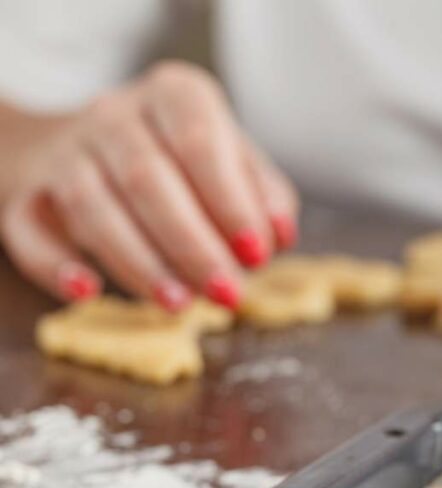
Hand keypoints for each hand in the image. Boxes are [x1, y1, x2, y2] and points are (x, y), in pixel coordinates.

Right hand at [0, 60, 298, 309]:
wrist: (83, 147)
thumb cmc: (181, 161)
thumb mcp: (231, 161)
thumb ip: (263, 194)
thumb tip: (281, 235)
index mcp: (174, 95)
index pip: (200, 142)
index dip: (230, 202)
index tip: (257, 254)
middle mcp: (114, 115)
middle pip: (148, 179)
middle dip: (193, 244)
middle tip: (228, 293)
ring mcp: (65, 153)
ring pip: (95, 206)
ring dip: (139, 262)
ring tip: (180, 304)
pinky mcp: (26, 194)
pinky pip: (29, 230)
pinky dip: (55, 265)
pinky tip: (86, 293)